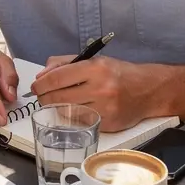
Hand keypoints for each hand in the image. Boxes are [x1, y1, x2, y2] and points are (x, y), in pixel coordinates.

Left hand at [32, 55, 161, 131]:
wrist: (148, 90)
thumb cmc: (118, 73)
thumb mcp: (94, 60)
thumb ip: (65, 63)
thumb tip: (42, 75)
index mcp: (96, 67)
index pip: (58, 77)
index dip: (41, 83)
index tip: (35, 86)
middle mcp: (100, 87)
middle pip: (59, 96)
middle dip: (44, 97)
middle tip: (41, 96)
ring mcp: (105, 108)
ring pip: (67, 111)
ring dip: (56, 107)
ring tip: (55, 102)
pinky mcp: (108, 124)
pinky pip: (80, 122)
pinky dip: (72, 117)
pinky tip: (73, 110)